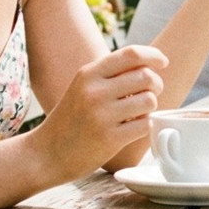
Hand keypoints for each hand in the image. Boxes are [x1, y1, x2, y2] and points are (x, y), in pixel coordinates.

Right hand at [34, 44, 167, 172]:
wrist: (46, 154)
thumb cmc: (70, 119)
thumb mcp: (82, 88)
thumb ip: (109, 75)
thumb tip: (148, 64)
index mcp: (88, 74)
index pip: (131, 54)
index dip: (153, 56)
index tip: (163, 63)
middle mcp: (94, 91)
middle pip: (146, 76)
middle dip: (156, 84)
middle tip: (150, 94)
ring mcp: (101, 115)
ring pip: (150, 100)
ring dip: (151, 107)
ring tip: (138, 113)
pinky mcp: (109, 139)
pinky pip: (145, 124)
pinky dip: (145, 126)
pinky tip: (134, 129)